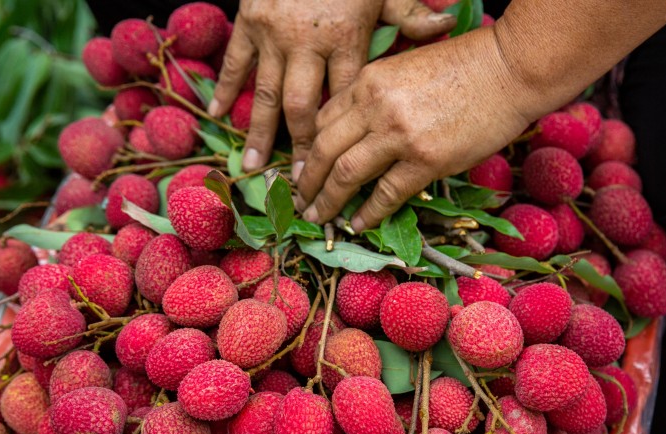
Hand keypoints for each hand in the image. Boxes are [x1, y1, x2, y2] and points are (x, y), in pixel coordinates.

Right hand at [208, 0, 455, 171]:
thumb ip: (410, 13)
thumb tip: (445, 25)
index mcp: (346, 40)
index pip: (343, 102)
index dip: (341, 141)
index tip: (338, 174)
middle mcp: (307, 43)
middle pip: (303, 108)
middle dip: (299, 149)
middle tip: (298, 186)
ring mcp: (274, 34)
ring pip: (267, 93)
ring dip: (260, 134)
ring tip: (254, 167)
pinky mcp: (249, 21)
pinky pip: (236, 62)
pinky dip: (227, 89)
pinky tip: (220, 116)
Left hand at [296, 29, 533, 231]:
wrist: (511, 67)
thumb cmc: (467, 65)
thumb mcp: (407, 67)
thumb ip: (380, 96)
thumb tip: (362, 131)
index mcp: (369, 81)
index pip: (324, 120)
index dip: (309, 149)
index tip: (305, 168)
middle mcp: (375, 106)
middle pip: (323, 149)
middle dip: (307, 180)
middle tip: (301, 200)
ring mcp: (399, 135)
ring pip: (345, 174)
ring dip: (327, 201)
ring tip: (318, 217)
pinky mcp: (425, 160)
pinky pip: (385, 194)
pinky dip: (368, 213)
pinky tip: (358, 224)